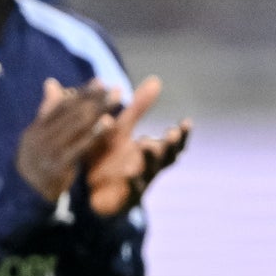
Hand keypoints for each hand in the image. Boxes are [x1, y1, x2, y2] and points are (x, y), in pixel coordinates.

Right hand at [15, 79, 115, 202]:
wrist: (22, 197)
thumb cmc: (36, 164)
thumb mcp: (37, 138)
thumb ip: (47, 112)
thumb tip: (51, 82)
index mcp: (36, 129)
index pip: (61, 106)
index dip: (81, 93)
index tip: (100, 82)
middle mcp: (40, 137)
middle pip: (71, 113)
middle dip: (95, 99)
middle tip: (116, 89)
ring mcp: (48, 151)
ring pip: (76, 126)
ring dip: (98, 110)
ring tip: (115, 99)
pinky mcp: (57, 166)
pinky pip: (78, 146)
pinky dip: (94, 133)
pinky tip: (108, 123)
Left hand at [85, 75, 191, 217]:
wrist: (88, 192)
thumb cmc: (110, 156)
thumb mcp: (123, 128)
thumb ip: (139, 108)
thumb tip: (157, 80)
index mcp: (152, 150)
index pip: (173, 143)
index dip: (182, 134)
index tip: (187, 122)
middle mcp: (150, 166)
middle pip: (168, 157)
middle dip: (171, 145)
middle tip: (172, 133)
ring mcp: (139, 181)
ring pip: (150, 170)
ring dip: (150, 158)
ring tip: (147, 144)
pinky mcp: (125, 196)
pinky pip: (130, 187)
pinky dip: (131, 179)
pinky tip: (128, 171)